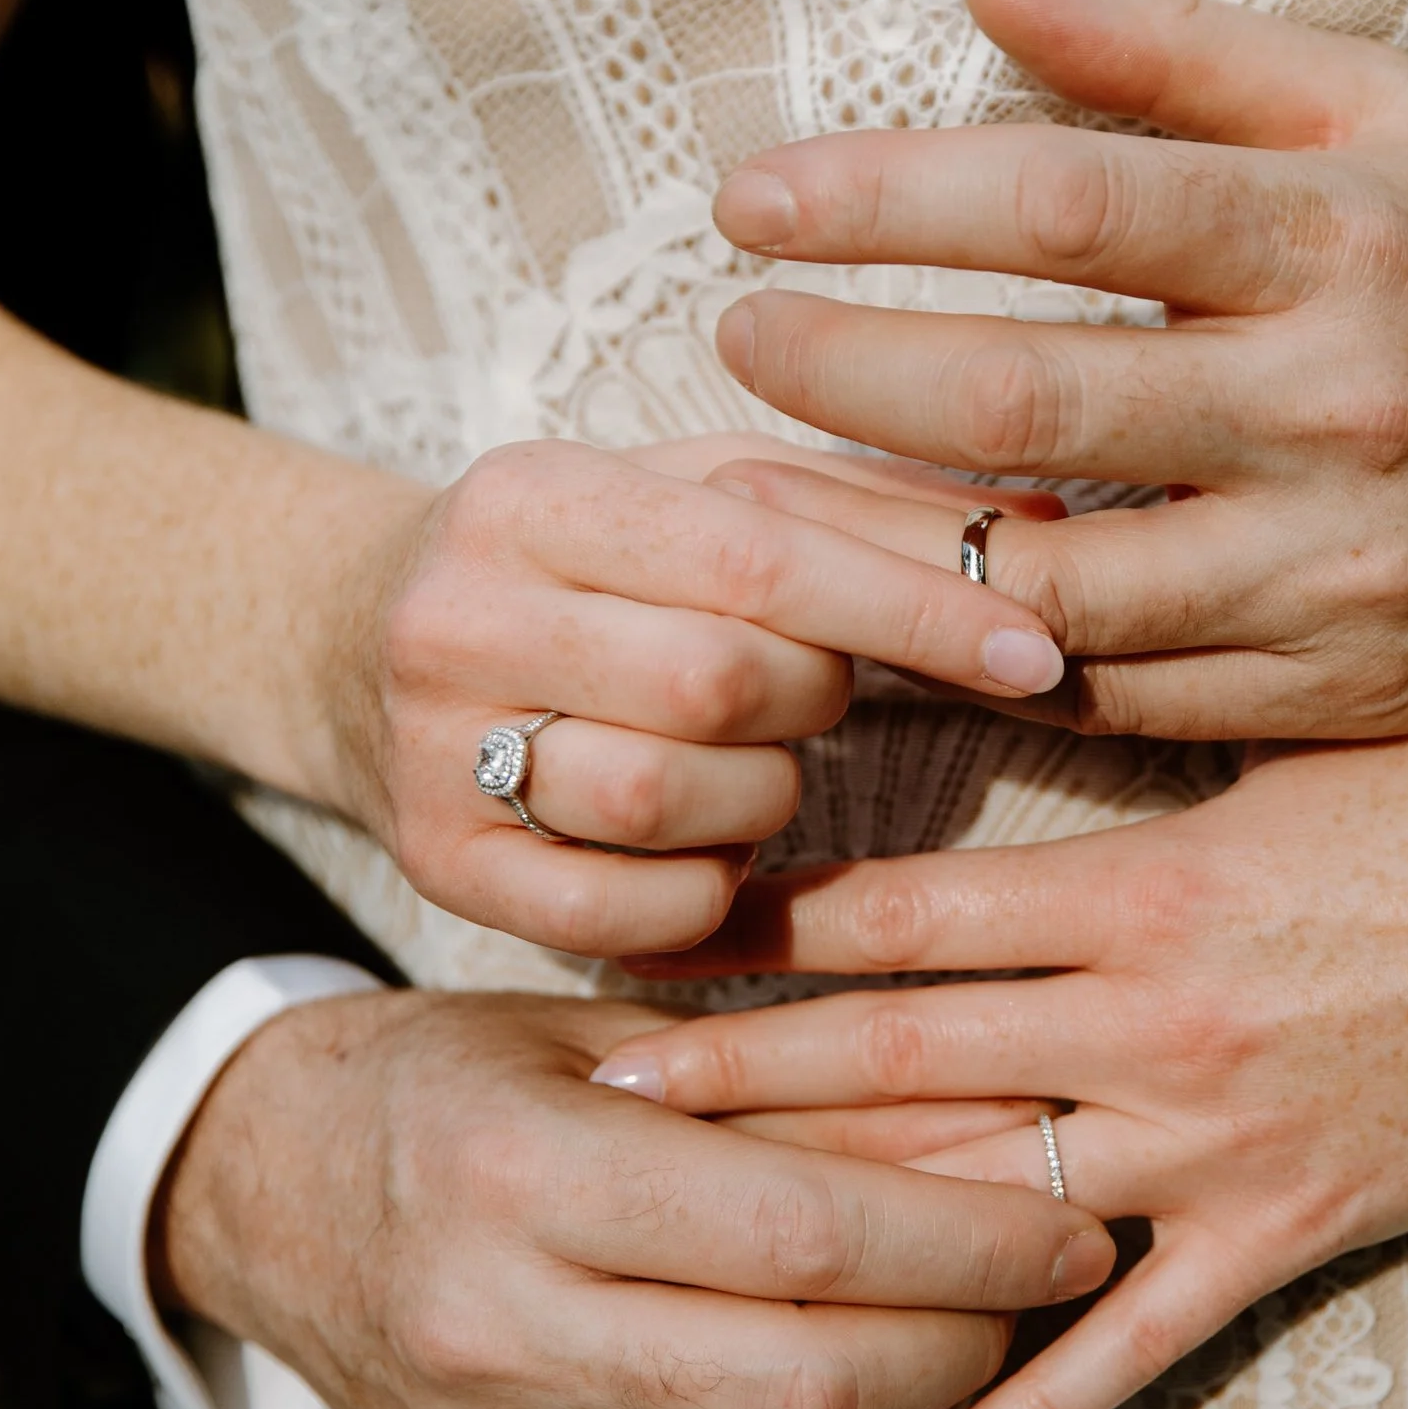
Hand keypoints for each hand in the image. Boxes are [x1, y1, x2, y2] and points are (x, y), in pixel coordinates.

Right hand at [156, 986, 1111, 1408]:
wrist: (271, 1194)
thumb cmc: (467, 1080)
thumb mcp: (618, 1037)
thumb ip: (803, 1087)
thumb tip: (1016, 1127)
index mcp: (519, 1178)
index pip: (801, 1238)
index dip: (970, 1241)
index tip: (1077, 1221)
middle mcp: (501, 1336)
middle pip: (811, 1389)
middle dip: (974, 1344)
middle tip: (1052, 1290)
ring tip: (991, 1354)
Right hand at [321, 432, 1064, 953]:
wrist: (357, 646)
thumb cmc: (595, 564)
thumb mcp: (702, 492)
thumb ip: (869, 503)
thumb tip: (1050, 525)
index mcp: (531, 495)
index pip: (759, 554)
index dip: (915, 609)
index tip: (1036, 652)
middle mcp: (456, 617)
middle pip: (718, 683)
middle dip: (815, 699)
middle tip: (820, 691)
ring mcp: (431, 753)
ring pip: (667, 803)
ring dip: (762, 798)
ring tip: (751, 761)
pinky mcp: (433, 871)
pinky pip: (622, 916)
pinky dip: (703, 892)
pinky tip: (704, 846)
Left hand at [586, 731, 1407, 1408]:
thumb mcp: (1297, 746)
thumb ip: (1151, 744)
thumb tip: (1021, 676)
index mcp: (1144, 885)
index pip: (911, 912)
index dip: (768, 931)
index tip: (649, 937)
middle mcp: (1152, 1017)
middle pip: (906, 1058)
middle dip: (743, 1083)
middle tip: (594, 1105)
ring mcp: (1217, 1138)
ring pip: (993, 1198)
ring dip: (846, 1235)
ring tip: (707, 1272)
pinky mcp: (1290, 1231)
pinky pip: (1143, 1341)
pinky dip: (1040, 1406)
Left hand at [707, 0, 1407, 738]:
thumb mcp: (1374, 106)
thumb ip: (1167, 51)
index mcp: (1336, 234)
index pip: (1060, 205)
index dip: (879, 201)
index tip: (750, 200)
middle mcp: (1337, 404)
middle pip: (1022, 398)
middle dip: (834, 371)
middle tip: (731, 340)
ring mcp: (1336, 565)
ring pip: (1049, 576)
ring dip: (874, 536)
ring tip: (761, 484)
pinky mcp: (1335, 688)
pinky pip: (1116, 692)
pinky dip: (990, 646)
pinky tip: (898, 597)